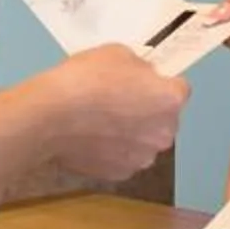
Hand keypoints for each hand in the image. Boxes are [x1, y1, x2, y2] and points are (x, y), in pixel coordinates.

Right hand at [8, 44, 189, 188]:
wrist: (50, 116)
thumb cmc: (85, 78)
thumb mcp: (117, 53)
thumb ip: (140, 68)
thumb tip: (143, 78)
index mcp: (170, 101)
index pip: (179, 89)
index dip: (160, 83)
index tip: (140, 82)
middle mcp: (164, 134)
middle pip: (164, 119)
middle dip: (149, 111)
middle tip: (119, 101)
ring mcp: (142, 158)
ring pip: (144, 141)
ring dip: (132, 133)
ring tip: (101, 121)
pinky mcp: (120, 175)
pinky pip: (124, 158)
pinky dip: (114, 150)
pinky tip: (91, 138)